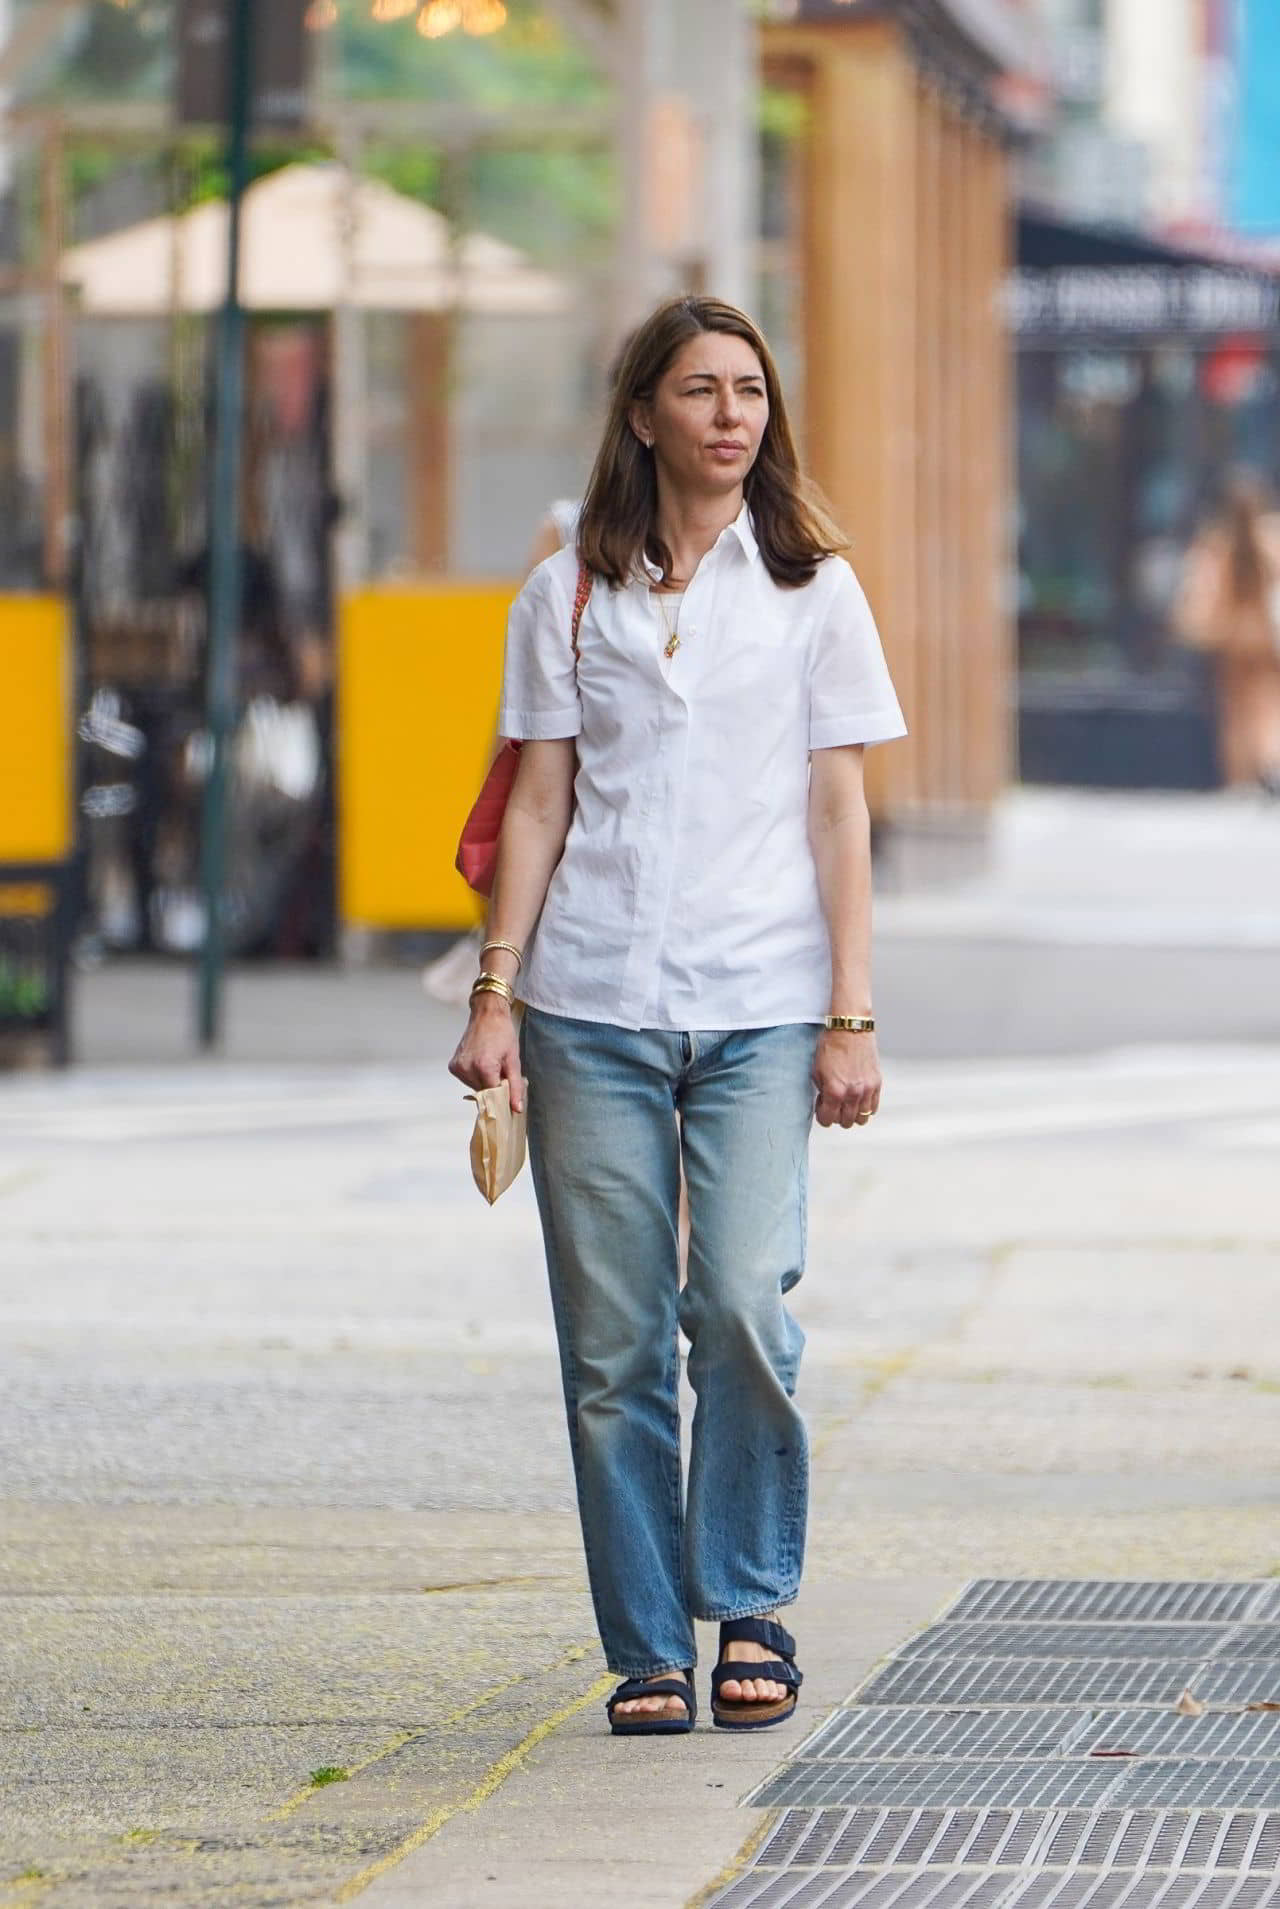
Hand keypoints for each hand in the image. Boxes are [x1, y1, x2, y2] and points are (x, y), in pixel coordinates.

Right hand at [448, 997, 524, 1112]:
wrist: (487, 1014)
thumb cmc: (502, 1032)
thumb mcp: (513, 1060)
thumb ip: (515, 1086)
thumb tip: (516, 1108)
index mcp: (484, 1067)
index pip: (494, 1096)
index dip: (503, 1097)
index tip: (509, 1098)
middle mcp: (467, 1069)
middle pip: (484, 1093)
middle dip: (494, 1088)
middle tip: (501, 1072)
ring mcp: (458, 1068)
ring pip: (475, 1088)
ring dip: (485, 1082)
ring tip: (491, 1064)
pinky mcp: (453, 1066)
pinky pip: (467, 1080)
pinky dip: (476, 1076)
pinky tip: (481, 1062)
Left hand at [813, 1029, 879, 1129]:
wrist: (850, 1028)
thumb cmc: (831, 1045)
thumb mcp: (817, 1070)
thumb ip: (822, 1091)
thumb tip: (826, 1103)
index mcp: (835, 1091)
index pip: (827, 1120)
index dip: (822, 1115)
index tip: (822, 1107)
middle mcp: (853, 1093)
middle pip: (845, 1122)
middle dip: (836, 1115)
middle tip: (833, 1103)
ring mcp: (867, 1089)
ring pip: (862, 1118)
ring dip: (852, 1114)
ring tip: (847, 1102)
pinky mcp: (877, 1083)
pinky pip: (873, 1107)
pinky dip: (865, 1107)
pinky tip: (858, 1098)